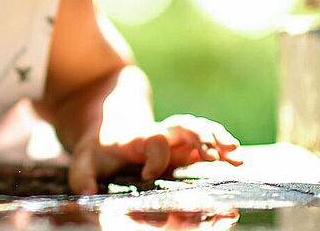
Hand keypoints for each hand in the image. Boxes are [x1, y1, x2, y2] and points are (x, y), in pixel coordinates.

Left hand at [67, 114, 241, 194]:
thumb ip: (82, 177)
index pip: (152, 140)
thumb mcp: (82, 160)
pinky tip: (237, 159)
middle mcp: (158, 132)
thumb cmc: (97, 147)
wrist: (109, 122)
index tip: (149, 174)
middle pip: (182, 126)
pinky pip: (206, 140)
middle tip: (215, 155)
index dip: (155, 156)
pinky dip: (222, 146)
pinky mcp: (183, 144)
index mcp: (135, 137)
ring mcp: (173, 137)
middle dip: (200, 138)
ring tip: (236, 154)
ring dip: (217, 138)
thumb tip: (84, 197)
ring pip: (198, 129)